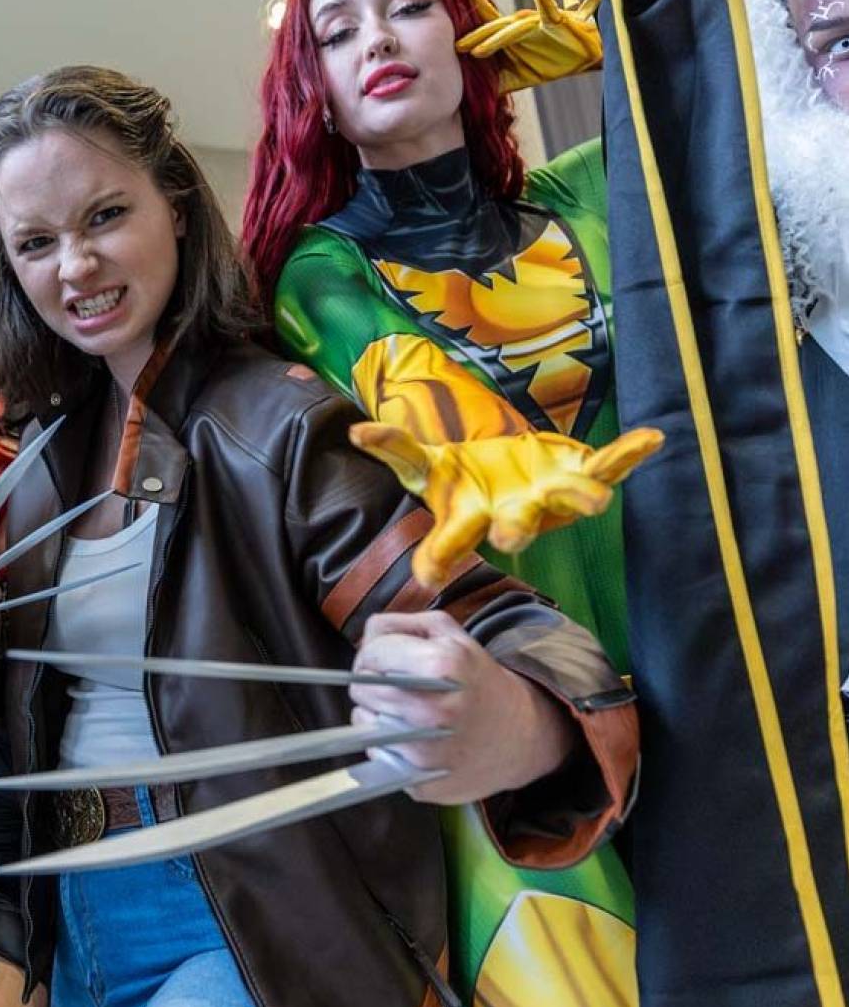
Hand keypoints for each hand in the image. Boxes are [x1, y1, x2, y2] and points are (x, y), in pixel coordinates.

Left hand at [348, 612, 577, 802]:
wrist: (520, 735)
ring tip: (406, 711)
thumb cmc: (476, 679)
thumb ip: (398, 625)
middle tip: (398, 686)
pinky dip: (385, 745)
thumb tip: (363, 640)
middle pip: (362, 690)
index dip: (374, 654)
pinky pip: (376, 755)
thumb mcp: (449, 635)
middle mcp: (432, 712)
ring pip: (363, 723)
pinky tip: (411, 738)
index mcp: (440, 667)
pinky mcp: (421, 784)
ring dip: (376, 714)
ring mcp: (426, 753)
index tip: (388, 660)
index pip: (371, 655)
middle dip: (372, 683)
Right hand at [351, 422, 661, 586]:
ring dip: (581, 497)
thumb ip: (396, 449)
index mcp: (468, 518)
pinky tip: (651, 439)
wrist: (502, 480)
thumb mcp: (424, 466)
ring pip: (566, 502)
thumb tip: (356, 433)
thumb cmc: (459, 479)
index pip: (448, 542)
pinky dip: (628, 453)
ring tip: (597, 497)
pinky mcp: (577, 476)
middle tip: (510, 537)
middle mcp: (510, 516)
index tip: (426, 574)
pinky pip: (606, 466)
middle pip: (514, 528)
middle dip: (514, 531)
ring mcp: (549, 499)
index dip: (438, 556)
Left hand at [452, 0, 603, 91]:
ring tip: (480, 50)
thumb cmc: (548, 61)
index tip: (444, 21)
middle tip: (457, 47)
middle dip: (475, 37)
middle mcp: (517, 25)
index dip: (465, 25)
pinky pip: (548, 7)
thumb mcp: (516, 78)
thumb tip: (469, 96)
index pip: (481, 26)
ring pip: (514, 27)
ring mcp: (535, 22)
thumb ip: (496, 82)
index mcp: (506, 36)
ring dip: (498, 36)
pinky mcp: (555, 21)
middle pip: (492, 27)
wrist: (582, 56)